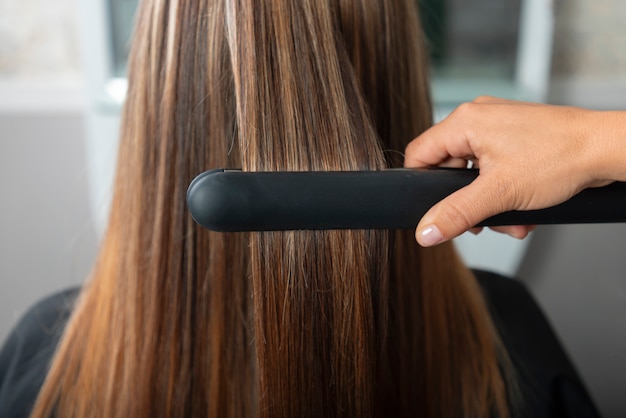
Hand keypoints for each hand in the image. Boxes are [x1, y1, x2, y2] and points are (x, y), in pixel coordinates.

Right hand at [404, 96, 625, 245]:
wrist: (606, 149)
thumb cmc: (561, 156)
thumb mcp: (499, 194)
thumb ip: (456, 214)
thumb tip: (426, 232)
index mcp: (465, 122)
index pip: (419, 155)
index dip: (421, 186)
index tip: (432, 211)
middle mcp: (478, 118)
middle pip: (448, 168)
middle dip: (464, 202)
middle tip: (480, 222)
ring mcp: (498, 125)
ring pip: (473, 172)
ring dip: (487, 202)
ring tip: (510, 219)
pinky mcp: (515, 135)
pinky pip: (493, 167)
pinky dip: (502, 191)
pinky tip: (521, 209)